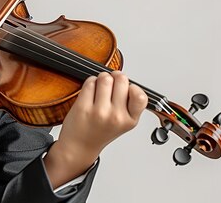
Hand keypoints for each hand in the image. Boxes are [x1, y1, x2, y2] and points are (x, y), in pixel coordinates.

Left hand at [44, 71, 146, 187]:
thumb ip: (128, 102)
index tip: (126, 89)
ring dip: (101, 78)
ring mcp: (99, 112)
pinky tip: (90, 92)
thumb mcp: (123, 121)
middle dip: (115, 77)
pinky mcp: (83, 107)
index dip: (132, 87)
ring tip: (100, 89)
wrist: (80, 145)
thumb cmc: (101, 131)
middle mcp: (116, 117)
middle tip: (111, 86)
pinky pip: (90, 81)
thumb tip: (122, 76)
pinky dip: (90, 82)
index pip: (140, 95)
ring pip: (105, 78)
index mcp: (130, 120)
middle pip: (121, 79)